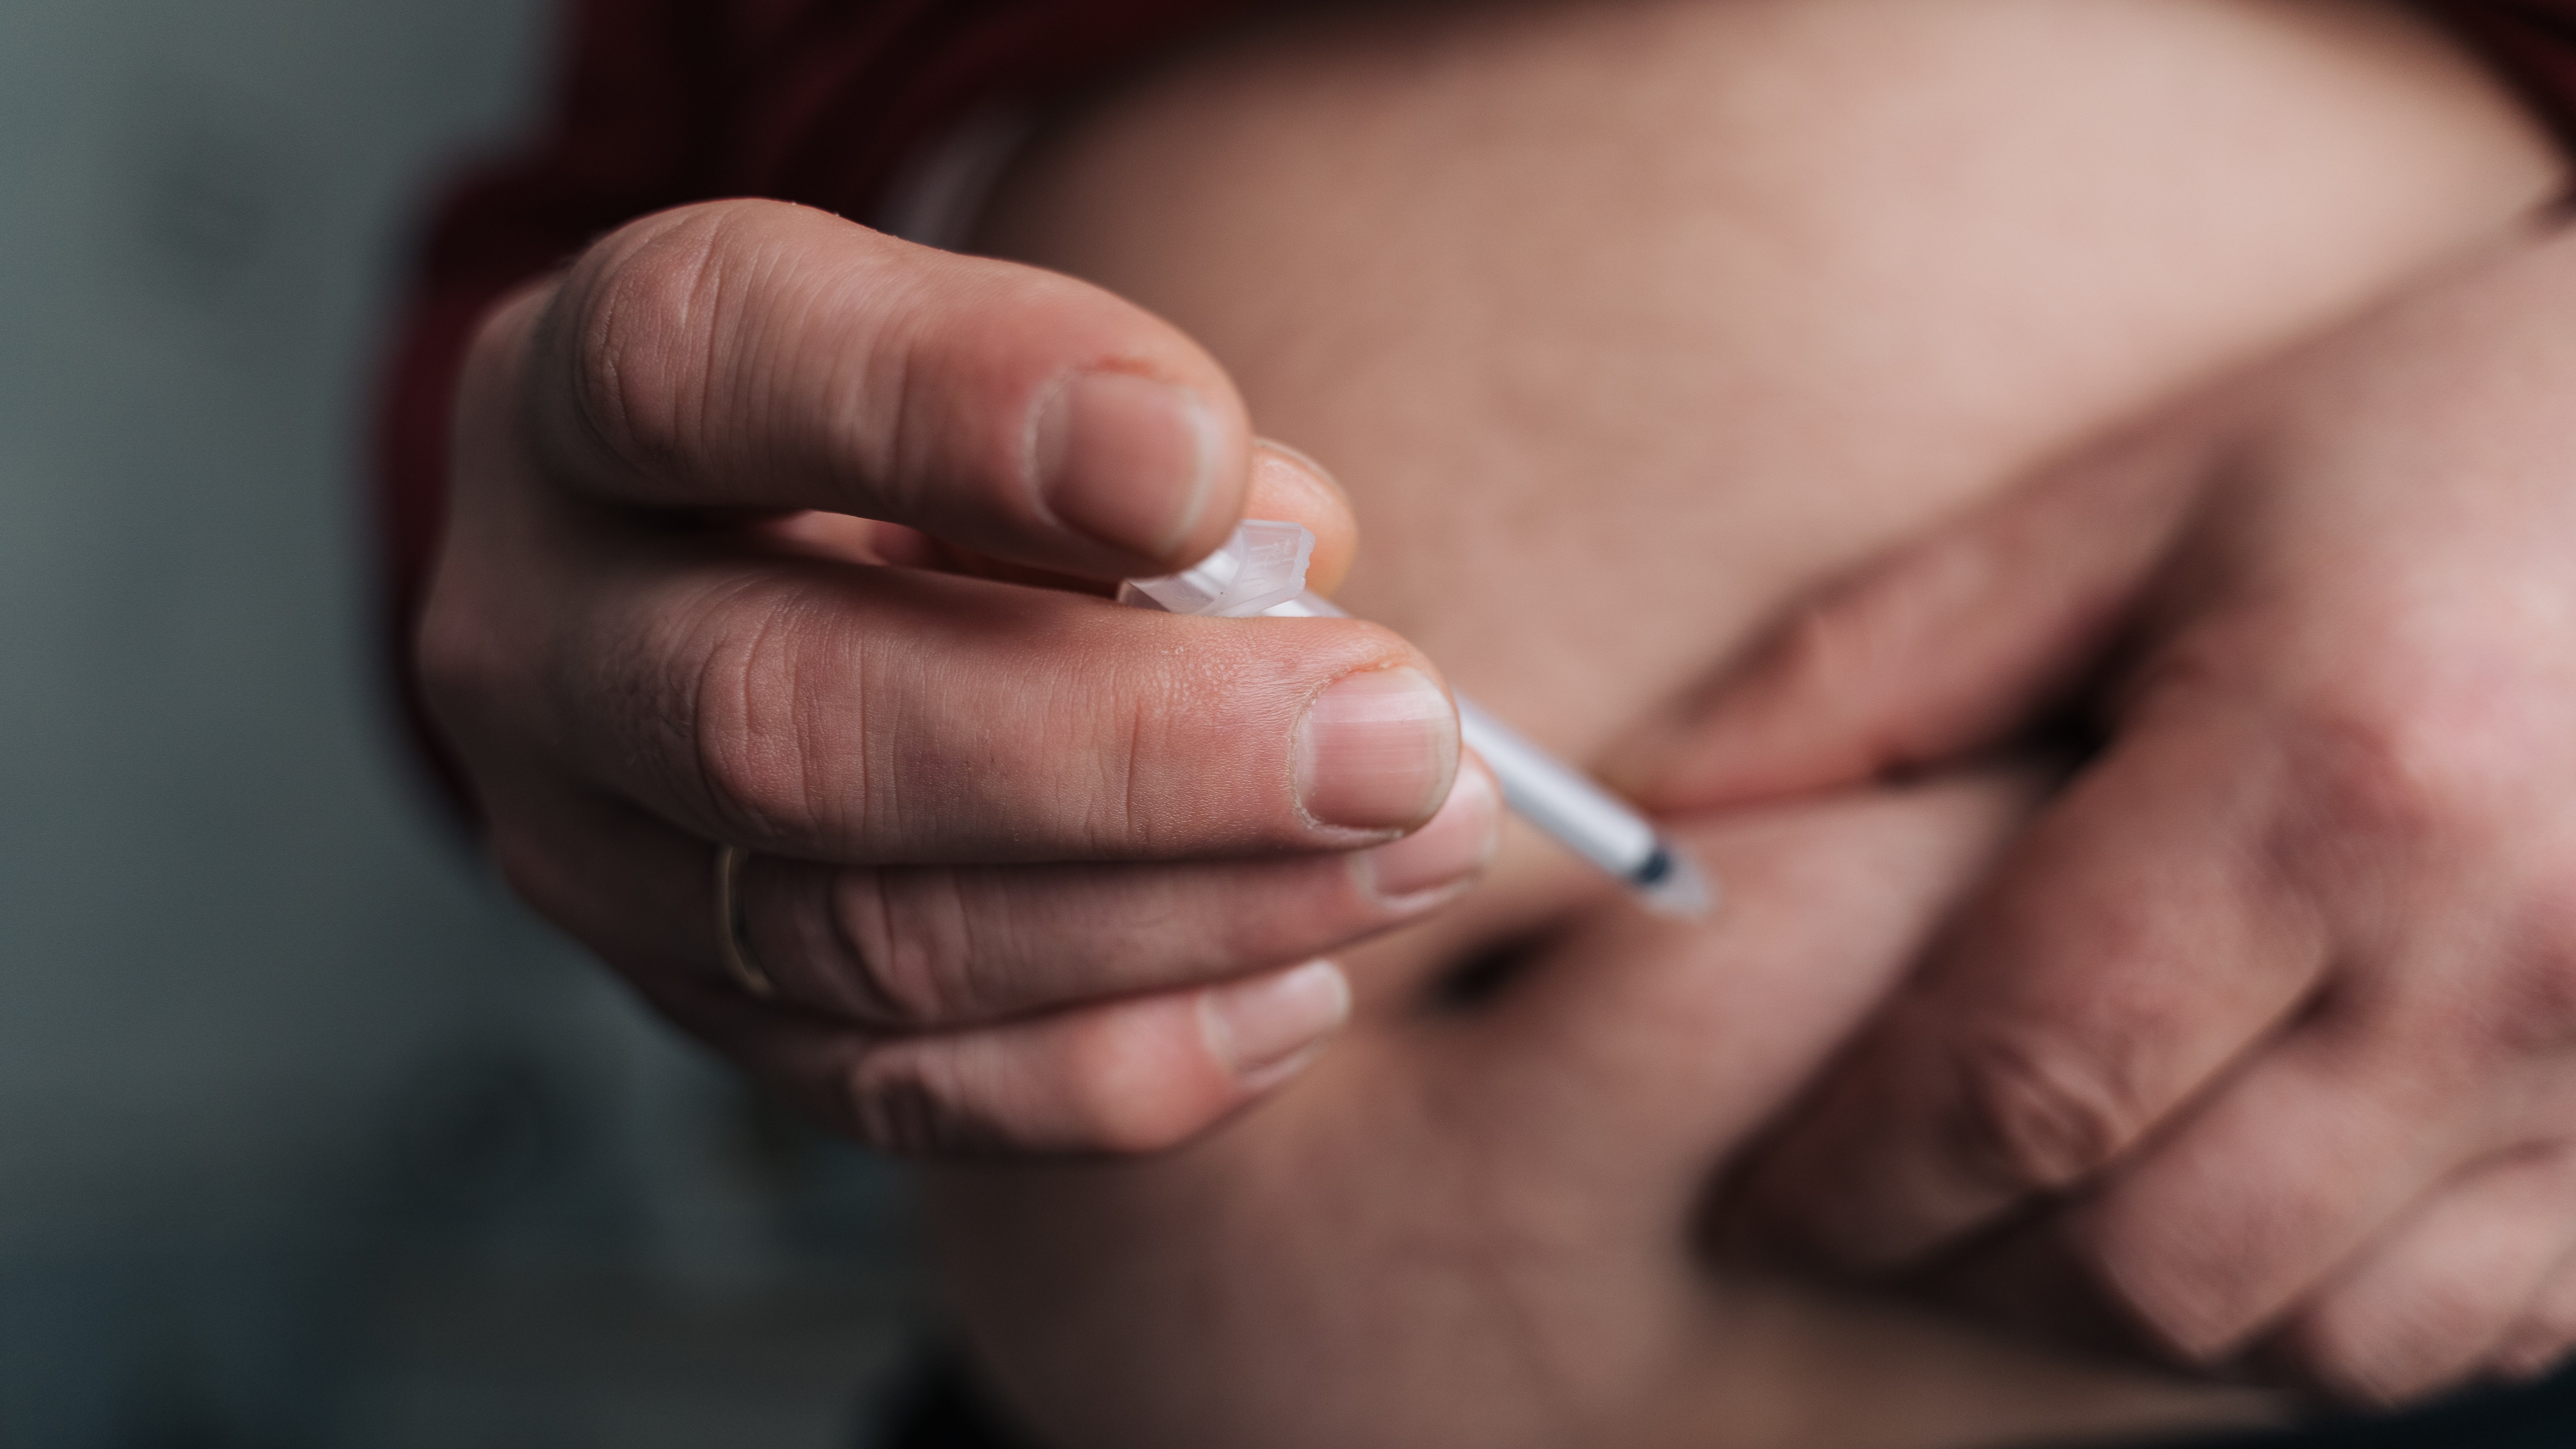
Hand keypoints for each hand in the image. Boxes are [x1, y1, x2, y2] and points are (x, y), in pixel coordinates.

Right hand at [421, 200, 1497, 1155]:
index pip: (704, 363)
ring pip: (867, 936)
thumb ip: (1121, 429)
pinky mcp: (704, 1011)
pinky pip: (904, 1092)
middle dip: (1128, 744)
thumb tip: (1289, 561)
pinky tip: (1298, 989)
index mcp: (587, 391)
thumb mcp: (1000, 367)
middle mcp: (537, 631)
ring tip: (1412, 848)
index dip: (950, 407)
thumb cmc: (931, 439)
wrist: (782, 570)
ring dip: (1180, 910)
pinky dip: (1123, 1063)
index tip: (1202, 463)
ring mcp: (596, 856)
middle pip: (782, 716)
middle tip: (1392, 733)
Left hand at [1619, 223, 2575, 1401]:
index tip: (1756, 1202)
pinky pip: (2492, 1328)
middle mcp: (2510, 959)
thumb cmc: (2445, 437)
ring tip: (2032, 1220)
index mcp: (2338, 780)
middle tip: (1867, 1216)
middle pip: (2155, 1259)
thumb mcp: (2147, 498)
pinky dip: (2329, 1313)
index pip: (2019, 1082)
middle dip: (1963, 1269)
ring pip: (2322, 1340)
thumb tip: (1653, 814)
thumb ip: (1878, 664)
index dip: (1851, 1182)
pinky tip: (2237, 1213)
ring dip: (2135, 1313)